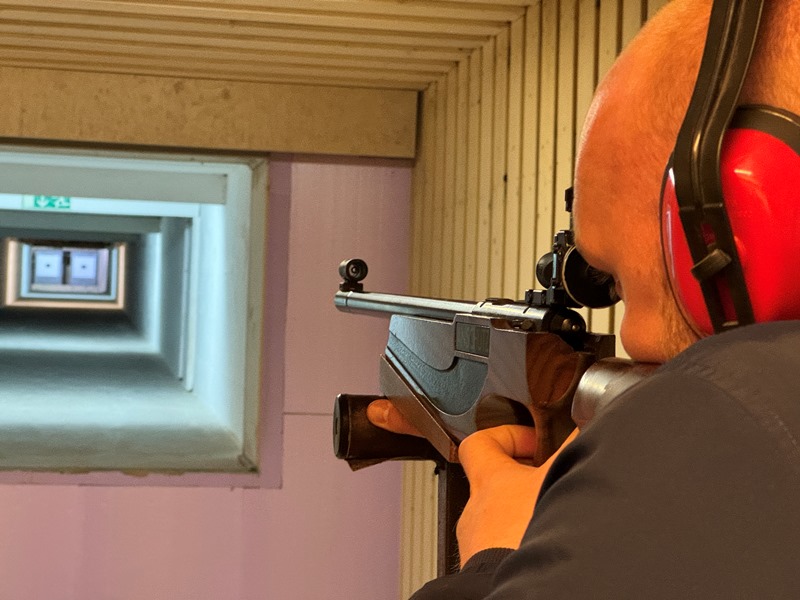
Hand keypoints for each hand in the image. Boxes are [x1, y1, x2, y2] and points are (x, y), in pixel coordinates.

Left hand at [366, 398, 577, 566]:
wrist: (521, 589)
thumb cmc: (524, 537)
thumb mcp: (556, 479)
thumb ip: (571, 447)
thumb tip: (587, 420)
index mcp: (488, 480)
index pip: (480, 443)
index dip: (507, 435)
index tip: (535, 441)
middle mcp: (477, 510)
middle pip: (494, 481)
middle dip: (525, 479)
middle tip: (551, 478)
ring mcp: (478, 541)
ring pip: (499, 516)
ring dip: (523, 513)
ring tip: (553, 514)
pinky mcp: (485, 566)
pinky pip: (502, 545)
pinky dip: (522, 540)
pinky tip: (548, 542)